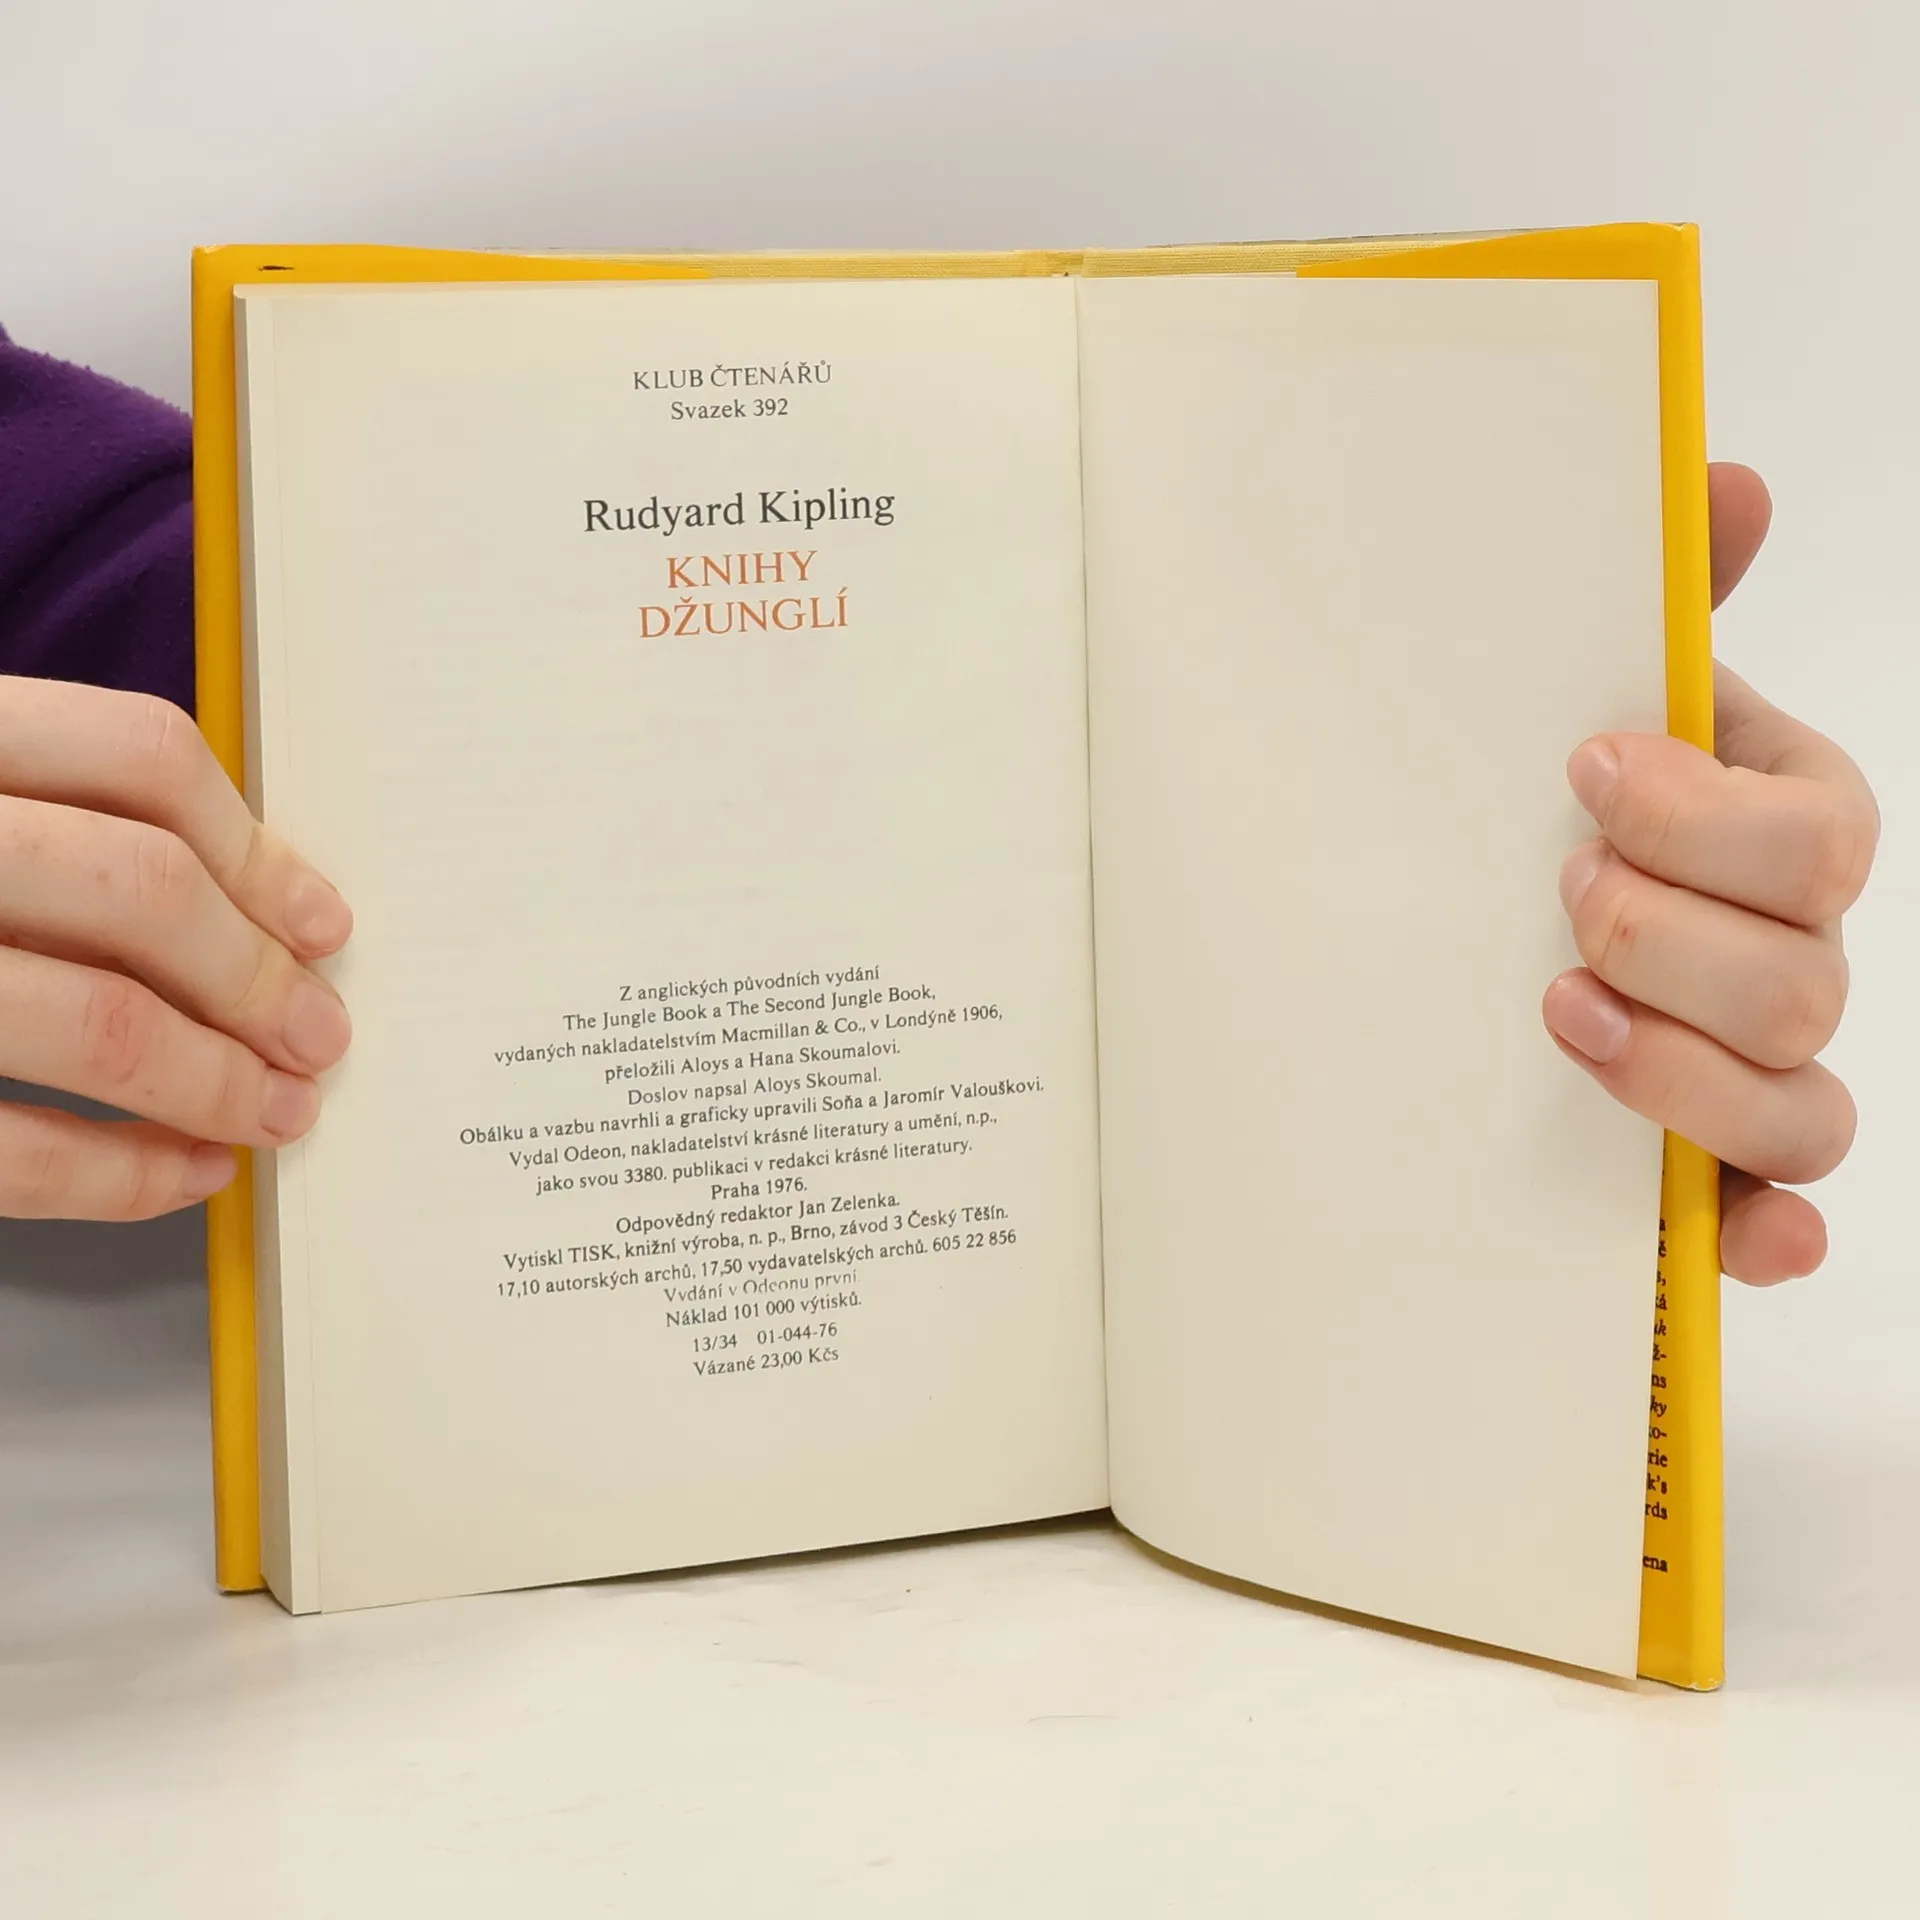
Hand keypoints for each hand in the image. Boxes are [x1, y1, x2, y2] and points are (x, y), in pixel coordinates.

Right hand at [0, 678, 351, 1218]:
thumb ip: (51, 820)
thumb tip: (259, 907)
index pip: (135, 755)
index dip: (255, 847)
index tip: (325, 923)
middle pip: (138, 889)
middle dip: (257, 977)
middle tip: (319, 1036)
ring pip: (98, 1022)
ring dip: (217, 1081)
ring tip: (279, 1111)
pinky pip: (12, 1152)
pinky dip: (127, 1176)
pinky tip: (190, 1173)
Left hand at [1543, 465, 1875, 1283]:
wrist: (1490, 918)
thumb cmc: (1559, 811)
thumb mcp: (1591, 699)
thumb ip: (1667, 604)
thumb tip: (1726, 479)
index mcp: (1781, 832)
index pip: (1818, 836)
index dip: (1708, 814)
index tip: (1583, 773)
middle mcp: (1794, 953)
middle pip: (1806, 979)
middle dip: (1676, 940)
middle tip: (1562, 896)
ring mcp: (1767, 1066)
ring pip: (1801, 1103)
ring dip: (1685, 1071)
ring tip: (1557, 1012)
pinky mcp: (1719, 1165)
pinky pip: (1785, 1212)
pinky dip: (1766, 1228)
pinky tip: (1725, 1229)